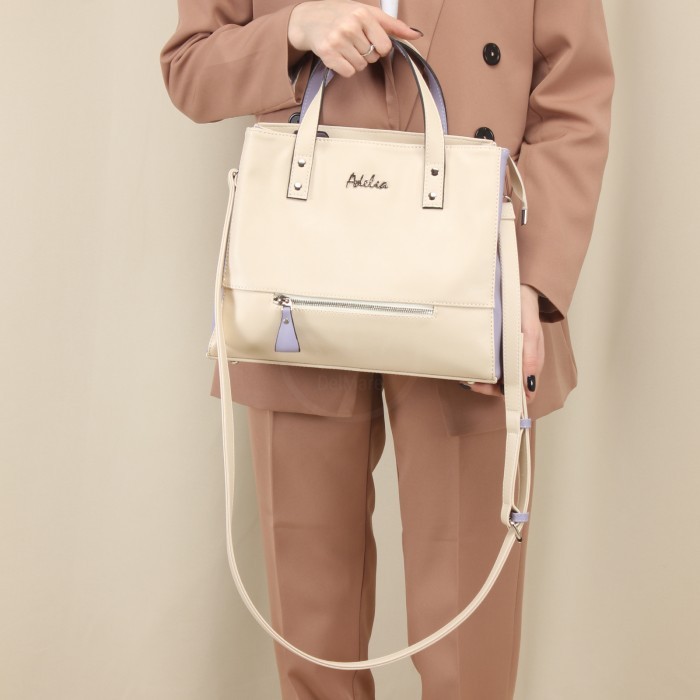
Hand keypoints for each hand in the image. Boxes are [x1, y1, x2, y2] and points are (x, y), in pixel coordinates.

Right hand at [288, 0, 421, 77]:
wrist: (309, 19)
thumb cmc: (341, 15)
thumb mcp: (367, 13)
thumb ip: (393, 25)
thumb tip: (416, 34)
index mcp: (362, 14)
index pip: (385, 46)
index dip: (379, 47)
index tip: (369, 40)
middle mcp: (350, 26)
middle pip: (372, 57)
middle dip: (365, 53)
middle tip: (352, 41)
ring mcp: (337, 40)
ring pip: (360, 66)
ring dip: (355, 61)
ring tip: (345, 47)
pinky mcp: (327, 53)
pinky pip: (348, 72)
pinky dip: (345, 68)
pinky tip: (338, 55)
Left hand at [463, 284, 544, 403]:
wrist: (518, 291)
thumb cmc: (527, 313)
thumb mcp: (531, 334)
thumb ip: (531, 359)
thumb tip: (529, 388)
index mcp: (532, 365)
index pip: (522, 393)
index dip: (509, 398)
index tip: (490, 391)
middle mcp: (519, 364)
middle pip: (505, 388)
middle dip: (487, 388)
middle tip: (472, 382)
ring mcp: (508, 358)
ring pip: (495, 379)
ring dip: (481, 381)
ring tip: (467, 376)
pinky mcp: (499, 351)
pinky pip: (489, 366)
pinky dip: (480, 369)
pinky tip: (469, 366)